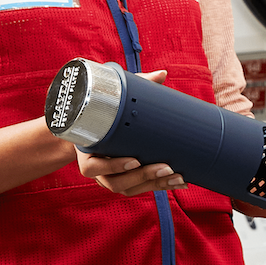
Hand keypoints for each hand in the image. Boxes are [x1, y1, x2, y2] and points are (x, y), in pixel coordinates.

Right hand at [75, 71, 183, 195]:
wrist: (93, 127)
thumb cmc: (104, 111)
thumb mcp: (115, 98)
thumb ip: (136, 85)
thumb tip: (162, 74)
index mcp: (86, 150)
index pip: (93, 167)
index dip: (112, 166)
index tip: (134, 160)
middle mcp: (96, 169)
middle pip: (116, 182)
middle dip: (143, 177)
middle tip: (166, 166)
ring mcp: (109, 178)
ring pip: (129, 189)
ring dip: (155, 184)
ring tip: (177, 175)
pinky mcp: (124, 181)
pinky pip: (140, 190)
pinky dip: (160, 187)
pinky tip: (179, 183)